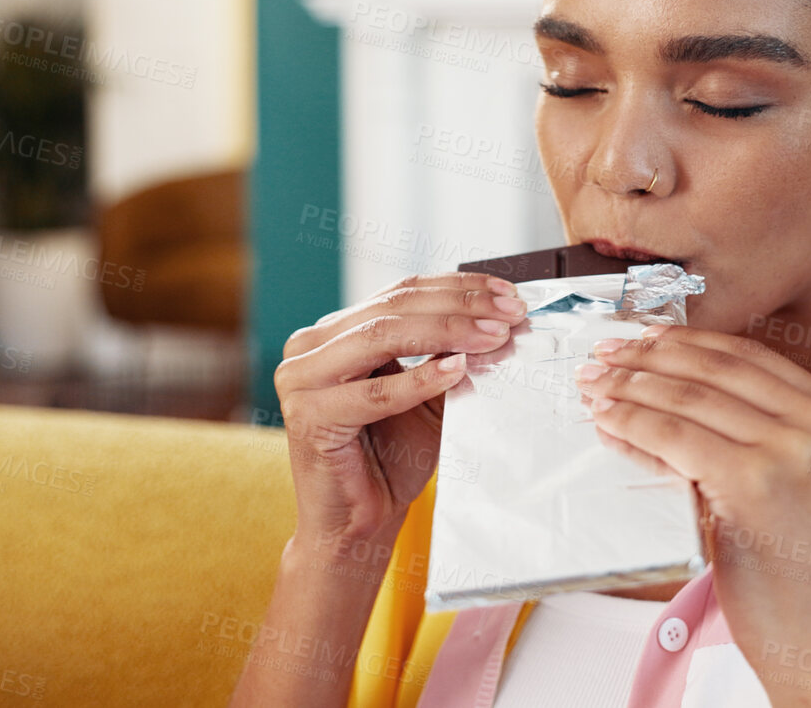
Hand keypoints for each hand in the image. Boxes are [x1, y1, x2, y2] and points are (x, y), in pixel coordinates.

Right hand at [274, 272, 526, 562]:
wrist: (358, 525)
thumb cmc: (390, 461)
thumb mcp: (429, 397)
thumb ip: (451, 357)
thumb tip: (499, 323)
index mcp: (335, 332)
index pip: (401, 293)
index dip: (457, 287)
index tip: (508, 293)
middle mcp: (310, 345)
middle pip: (394, 308)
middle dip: (459, 306)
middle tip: (509, 312)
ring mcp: (300, 377)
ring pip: (383, 337)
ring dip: (446, 332)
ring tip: (492, 336)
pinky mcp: (306, 415)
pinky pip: (373, 392)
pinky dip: (419, 379)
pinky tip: (456, 369)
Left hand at [575, 325, 810, 706]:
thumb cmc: (793, 562)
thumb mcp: (790, 476)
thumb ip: (751, 426)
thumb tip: (664, 379)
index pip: (748, 356)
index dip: (686, 342)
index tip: (642, 338)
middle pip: (716, 369)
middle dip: (649, 357)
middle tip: (604, 355)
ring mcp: (792, 450)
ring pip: (689, 398)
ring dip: (631, 386)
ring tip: (595, 385)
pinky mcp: (754, 481)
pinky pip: (674, 435)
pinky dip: (633, 423)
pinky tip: (608, 421)